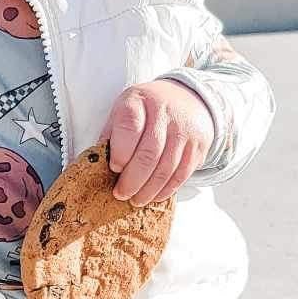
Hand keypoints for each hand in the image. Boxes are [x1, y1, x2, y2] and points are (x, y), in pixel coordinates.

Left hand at [99, 80, 215, 204]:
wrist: (187, 98)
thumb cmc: (146, 108)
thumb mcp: (124, 108)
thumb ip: (112, 132)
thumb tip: (99, 163)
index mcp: (139, 101)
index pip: (130, 127)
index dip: (121, 152)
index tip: (114, 168)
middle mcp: (165, 113)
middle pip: (149, 153)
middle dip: (133, 180)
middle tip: (121, 194)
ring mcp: (184, 130)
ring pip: (167, 167)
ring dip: (149, 190)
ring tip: (136, 200)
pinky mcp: (198, 145)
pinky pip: (182, 173)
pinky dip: (167, 189)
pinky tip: (155, 196)